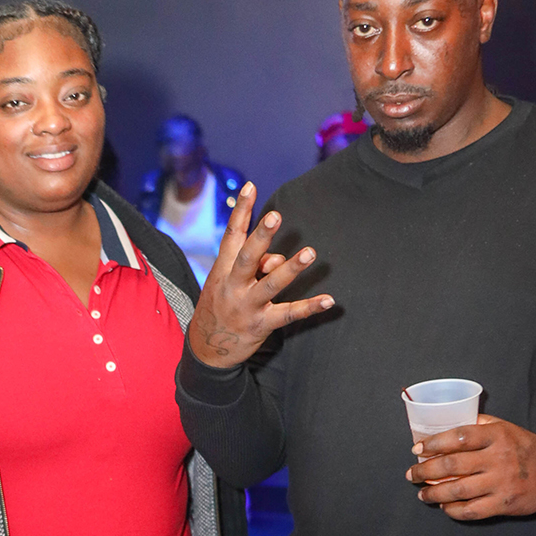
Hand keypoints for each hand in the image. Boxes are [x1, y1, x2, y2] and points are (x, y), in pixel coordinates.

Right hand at [187, 183, 334, 368]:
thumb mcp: (226, 283)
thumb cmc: (220, 306)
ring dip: (290, 269)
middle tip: (275, 215)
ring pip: (270, 284)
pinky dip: (310, 308)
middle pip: (247, 257)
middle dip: (261, 236)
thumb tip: (277, 259)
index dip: (241, 211)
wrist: (206, 349)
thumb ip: (251, 265)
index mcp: (222, 271)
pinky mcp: (261, 325)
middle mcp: (233, 286)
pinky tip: (329, 300)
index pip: (232, 236)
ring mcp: (247, 306)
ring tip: (309, 253)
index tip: (251, 186)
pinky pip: (289, 314)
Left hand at [408, 416, 535, 520]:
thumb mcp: (506, 428)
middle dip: (425, 470)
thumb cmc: (524, 448)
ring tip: (422, 494)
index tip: (417, 449)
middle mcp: (498, 458)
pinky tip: (444, 507)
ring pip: (458, 490)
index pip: (458, 437)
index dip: (434, 443)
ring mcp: (501, 483)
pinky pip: (471, 510)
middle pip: (452, 465)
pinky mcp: (503, 503)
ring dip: (434, 493)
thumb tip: (448, 423)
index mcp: (497, 436)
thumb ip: (480, 424)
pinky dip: (453, 510)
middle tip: (412, 474)